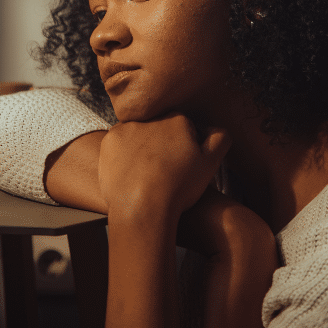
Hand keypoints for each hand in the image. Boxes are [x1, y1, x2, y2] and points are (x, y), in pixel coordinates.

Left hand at [97, 112, 230, 223]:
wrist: (142, 209)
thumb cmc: (178, 189)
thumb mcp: (210, 164)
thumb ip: (219, 139)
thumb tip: (214, 128)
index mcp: (177, 119)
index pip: (183, 127)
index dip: (184, 147)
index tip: (181, 165)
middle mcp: (151, 118)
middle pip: (159, 129)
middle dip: (162, 145)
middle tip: (163, 173)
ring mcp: (127, 128)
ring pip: (138, 135)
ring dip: (141, 148)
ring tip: (145, 176)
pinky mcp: (109, 142)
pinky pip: (118, 145)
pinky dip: (123, 156)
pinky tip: (130, 174)